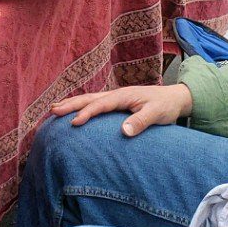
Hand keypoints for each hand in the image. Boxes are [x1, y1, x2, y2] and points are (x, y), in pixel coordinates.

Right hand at [50, 82, 192, 136]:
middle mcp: (116, 94)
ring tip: (55, 109)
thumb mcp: (157, 114)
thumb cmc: (166, 106)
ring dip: (72, 103)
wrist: (175, 98)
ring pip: (89, 99)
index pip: (100, 104)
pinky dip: (81, 106)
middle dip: (70, 104)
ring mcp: (115, 98)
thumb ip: (141, 121)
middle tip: (52, 111)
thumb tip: (123, 132)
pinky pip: (95, 104)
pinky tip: (74, 112)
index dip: (86, 113)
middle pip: (89, 98)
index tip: (73, 123)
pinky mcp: (116, 103)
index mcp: (123, 96)